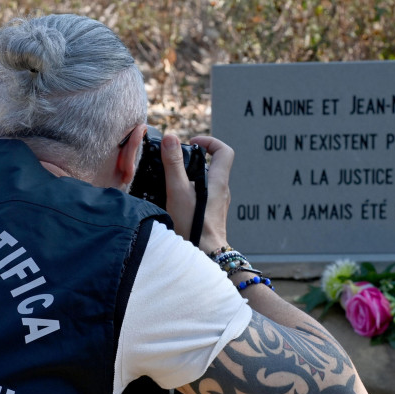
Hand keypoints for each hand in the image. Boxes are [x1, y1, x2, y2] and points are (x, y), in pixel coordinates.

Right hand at [161, 134, 233, 251]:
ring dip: (190, 179)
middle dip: (194, 161)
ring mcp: (218, 204)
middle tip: (175, 164)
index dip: (209, 141)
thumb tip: (170, 138)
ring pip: (206, 183)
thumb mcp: (178, 190)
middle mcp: (222, 191)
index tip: (192, 143)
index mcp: (218, 181)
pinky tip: (176, 202)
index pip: (224, 151)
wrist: (205, 255)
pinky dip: (190, 194)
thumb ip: (173, 164)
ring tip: (172, 185)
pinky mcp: (211, 216)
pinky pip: (203, 197)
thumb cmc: (194, 224)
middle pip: (213, 166)